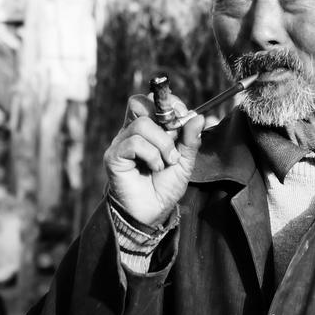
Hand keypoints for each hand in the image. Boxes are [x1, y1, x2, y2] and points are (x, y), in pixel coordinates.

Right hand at [104, 94, 204, 226]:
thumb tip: (199, 116)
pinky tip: (155, 168)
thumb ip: (190, 139)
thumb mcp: (184, 161)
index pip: (151, 100)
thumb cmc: (165, 187)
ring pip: (142, 124)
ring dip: (162, 143)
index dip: (169, 103)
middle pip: (138, 102)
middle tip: (175, 135)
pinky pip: (134, 143)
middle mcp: (131, 132)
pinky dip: (151, 155)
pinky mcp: (114, 157)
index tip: (184, 117)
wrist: (152, 213)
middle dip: (162, 116)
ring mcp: (121, 143)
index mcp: (148, 129)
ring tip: (168, 161)